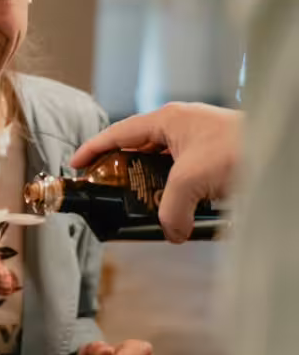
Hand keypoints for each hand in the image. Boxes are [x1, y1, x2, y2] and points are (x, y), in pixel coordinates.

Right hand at [69, 102, 239, 242]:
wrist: (281, 153)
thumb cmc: (237, 150)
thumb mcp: (191, 182)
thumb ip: (170, 211)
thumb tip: (170, 234)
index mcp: (167, 119)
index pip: (118, 133)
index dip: (93, 149)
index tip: (76, 165)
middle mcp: (181, 125)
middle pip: (140, 148)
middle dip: (125, 171)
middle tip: (111, 192)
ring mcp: (200, 138)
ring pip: (165, 163)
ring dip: (155, 184)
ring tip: (146, 205)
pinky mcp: (217, 154)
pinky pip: (186, 172)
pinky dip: (179, 189)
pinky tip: (181, 206)